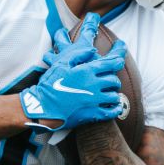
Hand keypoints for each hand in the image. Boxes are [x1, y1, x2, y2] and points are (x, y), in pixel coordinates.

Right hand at [22, 13, 124, 130]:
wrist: (42, 107)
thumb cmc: (50, 84)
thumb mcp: (61, 63)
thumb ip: (79, 54)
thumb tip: (93, 50)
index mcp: (86, 71)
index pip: (111, 63)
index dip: (119, 59)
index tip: (120, 59)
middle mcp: (93, 85)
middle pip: (114, 80)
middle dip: (113, 80)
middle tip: (110, 81)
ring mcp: (94, 100)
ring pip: (114, 96)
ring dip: (114, 94)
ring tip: (110, 94)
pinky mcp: (92, 114)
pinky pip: (111, 112)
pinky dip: (115, 109)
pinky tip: (114, 107)